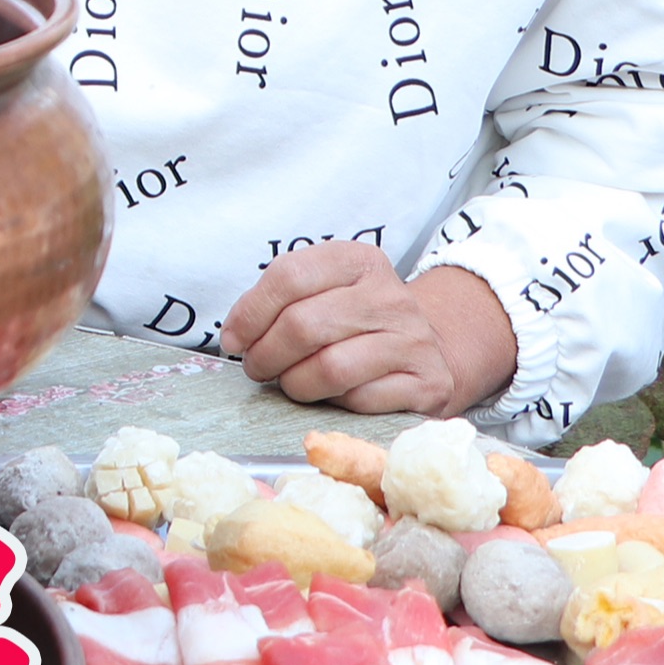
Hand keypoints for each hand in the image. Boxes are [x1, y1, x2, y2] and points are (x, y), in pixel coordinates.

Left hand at [225, 242, 516, 416]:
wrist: (429, 352)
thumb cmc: (356, 325)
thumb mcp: (322, 293)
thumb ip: (279, 303)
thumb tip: (235, 336)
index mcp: (358, 261)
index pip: (289, 276)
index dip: (250, 313)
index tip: (234, 339)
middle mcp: (390, 296)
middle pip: (303, 325)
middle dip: (266, 354)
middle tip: (258, 367)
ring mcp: (413, 339)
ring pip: (329, 367)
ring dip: (294, 383)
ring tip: (290, 383)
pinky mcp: (427, 382)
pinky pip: (359, 400)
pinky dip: (334, 403)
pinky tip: (332, 395)